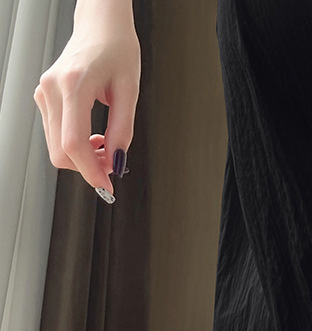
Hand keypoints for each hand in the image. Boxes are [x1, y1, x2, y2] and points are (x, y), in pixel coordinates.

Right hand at [32, 10, 139, 195]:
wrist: (100, 26)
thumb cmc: (117, 51)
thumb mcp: (130, 92)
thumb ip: (123, 131)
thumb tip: (117, 162)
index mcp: (73, 85)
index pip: (73, 143)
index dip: (90, 171)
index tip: (108, 186)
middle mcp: (52, 89)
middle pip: (61, 151)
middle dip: (88, 167)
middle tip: (113, 164)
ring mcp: (44, 92)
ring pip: (56, 147)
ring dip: (83, 158)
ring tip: (107, 147)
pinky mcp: (44, 96)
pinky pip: (56, 135)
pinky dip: (76, 146)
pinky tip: (94, 138)